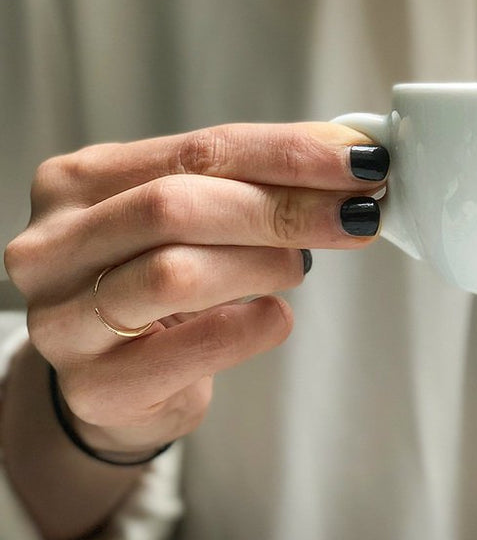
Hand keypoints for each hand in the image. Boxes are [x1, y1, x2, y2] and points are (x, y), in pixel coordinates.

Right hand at [3, 122, 385, 456]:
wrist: (113, 388)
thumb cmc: (155, 298)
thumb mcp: (183, 228)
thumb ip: (241, 190)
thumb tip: (344, 161)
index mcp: (78, 184)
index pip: (196, 151)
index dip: (287, 154)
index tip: (357, 161)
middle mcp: (56, 246)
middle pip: (177, 206)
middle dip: (282, 209)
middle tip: (355, 216)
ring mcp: (65, 320)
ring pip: (175, 273)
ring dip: (262, 265)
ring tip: (301, 266)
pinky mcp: (99, 386)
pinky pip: (188, 349)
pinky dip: (248, 329)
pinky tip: (276, 318)